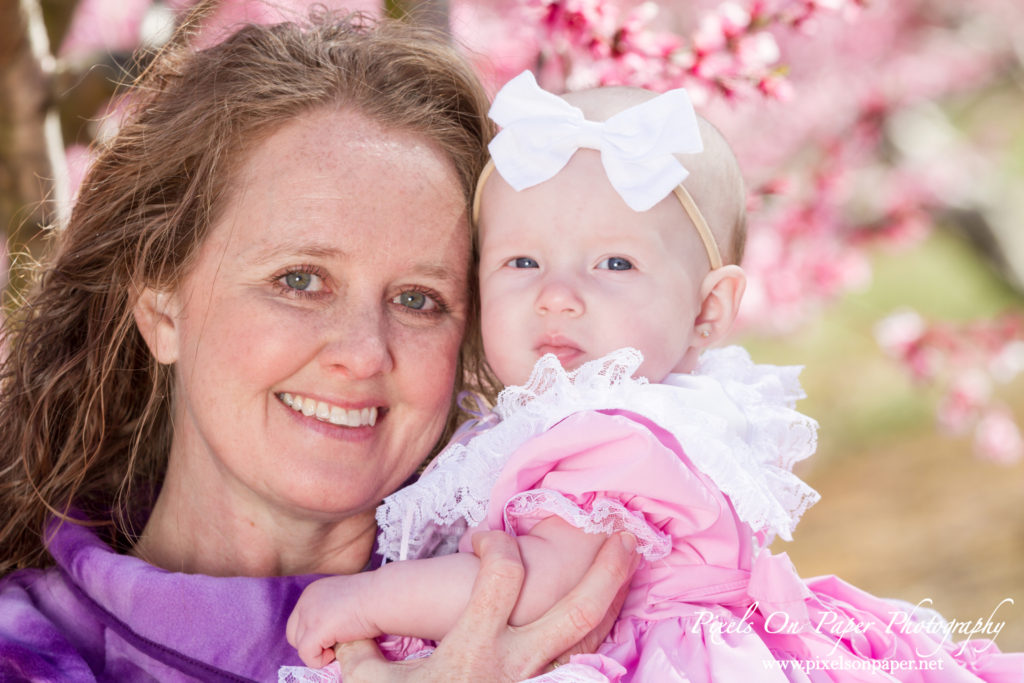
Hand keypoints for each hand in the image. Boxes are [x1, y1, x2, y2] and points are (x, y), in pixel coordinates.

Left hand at [286, 572, 377, 667]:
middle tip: (334, 644)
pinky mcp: (315, 630)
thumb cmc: (374, 598)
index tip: (335, 635)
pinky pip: (307, 655)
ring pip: (299, 645)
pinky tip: (337, 652)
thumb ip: (330, 611)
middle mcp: (306, 600)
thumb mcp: (345, 600)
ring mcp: (309, 614)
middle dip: (312, 643)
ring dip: (318, 651)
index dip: (315, 633)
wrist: (383, 597)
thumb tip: (327, 634)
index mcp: (313, 591)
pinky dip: (319, 660)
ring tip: (339, 646)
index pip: (300, 620)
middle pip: (293, 633)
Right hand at [333, 530, 639, 681]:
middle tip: (622, 531)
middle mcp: (518, 666)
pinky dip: (598, 634)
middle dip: (605, 569)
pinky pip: (581, 663)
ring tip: (629, 557)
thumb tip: (344, 634)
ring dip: (614, 594)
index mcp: (475, 650)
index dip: (495, 545)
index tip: (480, 540)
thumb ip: (361, 651)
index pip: (501, 577)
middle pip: (577, 611)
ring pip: (590, 638)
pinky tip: (607, 611)